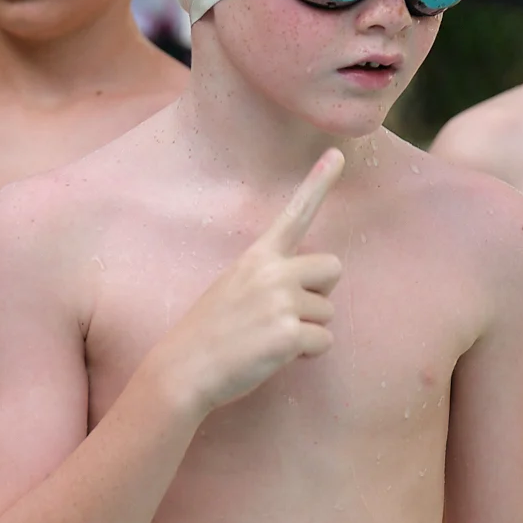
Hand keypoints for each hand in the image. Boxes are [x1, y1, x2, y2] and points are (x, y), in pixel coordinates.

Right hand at [145, 149, 343, 415]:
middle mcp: (272, 272)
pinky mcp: (290, 333)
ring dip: (308, 331)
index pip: (294, 214)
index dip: (318, 183)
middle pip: (333, 268)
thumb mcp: (232, 288)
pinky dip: (306, 355)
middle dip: (320, 293)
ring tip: (269, 340)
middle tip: (288, 314)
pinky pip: (323, 343)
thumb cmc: (209, 333)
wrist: (183, 370)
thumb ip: (267, 278)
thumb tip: (303, 286)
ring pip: (327, 313)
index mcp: (257, 257)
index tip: (338, 153)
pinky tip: (273, 356)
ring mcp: (282, 301)